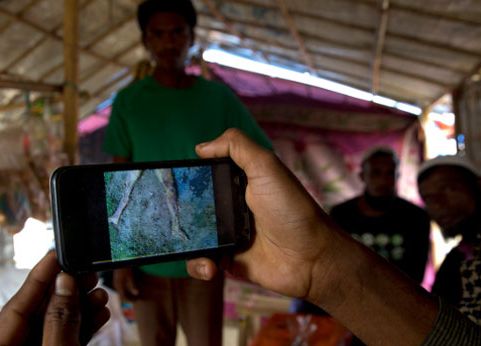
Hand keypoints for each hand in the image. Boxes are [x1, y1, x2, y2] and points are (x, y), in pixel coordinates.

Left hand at [0, 251, 109, 345]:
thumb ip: (59, 321)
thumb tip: (64, 284)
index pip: (16, 305)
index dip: (38, 276)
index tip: (56, 253)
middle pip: (36, 312)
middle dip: (66, 291)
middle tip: (87, 271)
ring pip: (53, 327)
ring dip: (80, 309)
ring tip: (100, 294)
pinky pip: (63, 340)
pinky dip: (81, 328)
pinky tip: (99, 314)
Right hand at [113, 268, 139, 300]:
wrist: (120, 261)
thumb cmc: (125, 268)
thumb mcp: (130, 276)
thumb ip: (133, 285)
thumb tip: (137, 294)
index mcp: (118, 286)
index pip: (123, 297)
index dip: (130, 300)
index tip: (137, 300)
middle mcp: (116, 285)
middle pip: (122, 296)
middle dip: (130, 298)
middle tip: (137, 298)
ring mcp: (116, 283)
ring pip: (122, 292)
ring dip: (129, 294)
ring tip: (136, 294)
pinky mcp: (117, 281)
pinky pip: (122, 289)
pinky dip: (127, 290)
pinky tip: (132, 289)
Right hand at [186, 128, 341, 300]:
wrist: (312, 258)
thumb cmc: (292, 209)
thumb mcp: (266, 167)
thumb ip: (237, 146)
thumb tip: (201, 147)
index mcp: (238, 182)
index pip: (204, 176)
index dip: (187, 178)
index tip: (168, 183)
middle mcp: (230, 207)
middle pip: (192, 207)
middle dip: (177, 214)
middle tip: (169, 219)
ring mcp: (228, 234)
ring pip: (192, 236)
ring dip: (186, 244)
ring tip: (194, 248)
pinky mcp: (228, 260)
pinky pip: (203, 262)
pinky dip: (200, 265)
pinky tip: (211, 266)